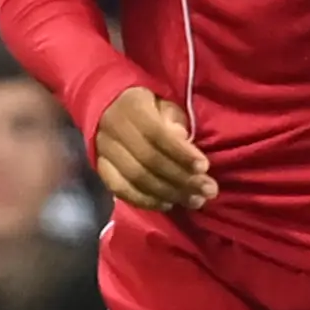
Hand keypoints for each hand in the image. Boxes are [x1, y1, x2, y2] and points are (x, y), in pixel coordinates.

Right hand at [94, 87, 214, 211]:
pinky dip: (146, 200)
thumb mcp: (166, 104)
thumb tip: (184, 142)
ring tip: (195, 200)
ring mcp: (103, 151)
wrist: (110, 110)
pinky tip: (169, 204)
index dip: (181, 153)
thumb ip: (175, 121)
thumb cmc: (149, 108)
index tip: (204, 167)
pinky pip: (121, 190)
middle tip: (208, 190)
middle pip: (148, 160)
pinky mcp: (100, 169)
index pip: (157, 134)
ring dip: (169, 193)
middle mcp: (113, 129)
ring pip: (136, 179)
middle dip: (182, 178)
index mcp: (132, 107)